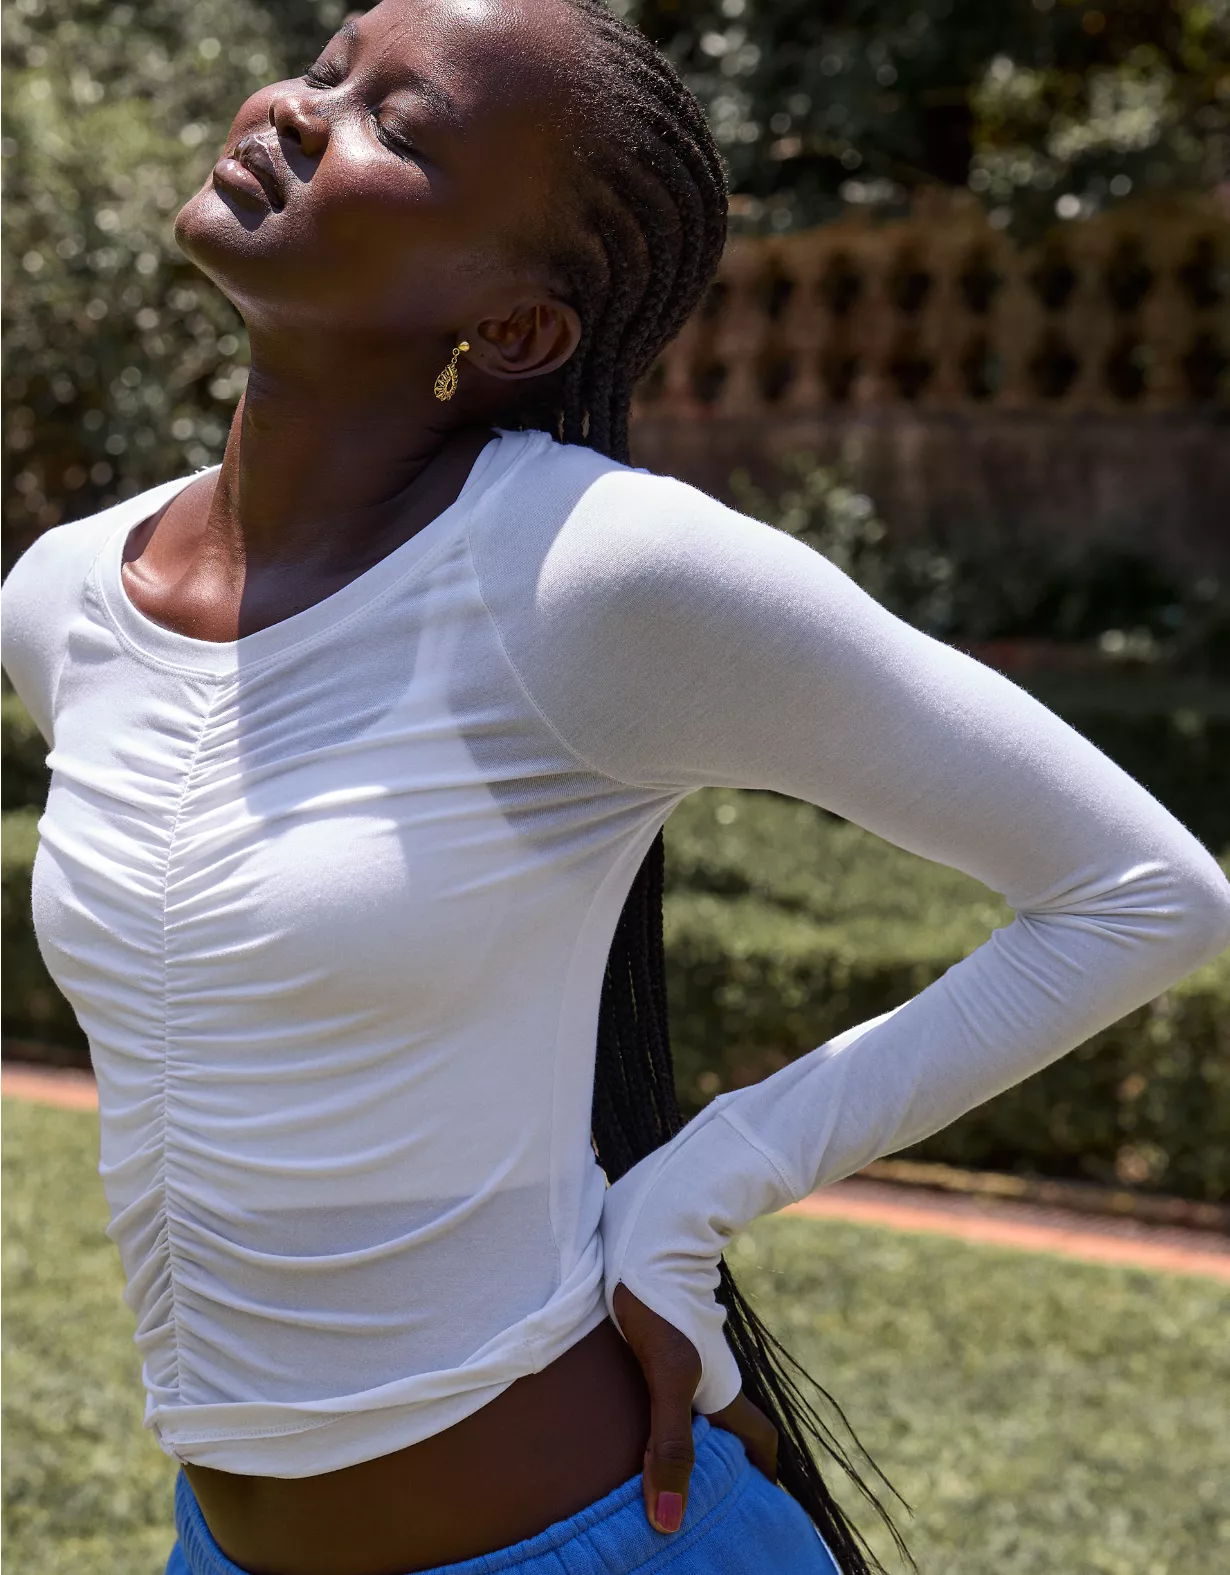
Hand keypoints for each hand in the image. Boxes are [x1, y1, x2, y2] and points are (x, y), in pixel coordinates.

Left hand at [612, 1282, 778, 1533]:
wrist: (644, 1230)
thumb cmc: (658, 1300)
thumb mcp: (667, 1375)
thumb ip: (670, 1442)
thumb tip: (669, 1521)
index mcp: (722, 1389)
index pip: (759, 1437)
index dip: (763, 1473)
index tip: (760, 1507)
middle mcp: (709, 1373)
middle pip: (727, 1426)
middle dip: (722, 1465)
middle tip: (702, 1504)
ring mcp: (684, 1351)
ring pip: (696, 1405)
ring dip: (688, 1440)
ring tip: (662, 1473)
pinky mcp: (656, 1334)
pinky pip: (665, 1385)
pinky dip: (658, 1413)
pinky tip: (628, 1422)